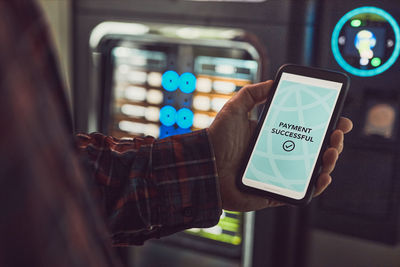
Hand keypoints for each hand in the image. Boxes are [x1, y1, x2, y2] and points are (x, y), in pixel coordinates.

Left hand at [208, 81, 352, 211]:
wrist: (204, 165)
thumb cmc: (218, 139)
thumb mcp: (236, 108)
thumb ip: (253, 93)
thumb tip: (273, 82)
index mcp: (274, 137)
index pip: (306, 131)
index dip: (325, 126)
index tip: (339, 118)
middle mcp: (279, 156)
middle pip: (314, 150)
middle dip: (333, 141)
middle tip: (337, 133)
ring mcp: (279, 174)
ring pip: (312, 170)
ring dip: (329, 161)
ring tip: (332, 150)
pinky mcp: (276, 193)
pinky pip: (301, 193)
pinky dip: (316, 186)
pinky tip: (322, 175)